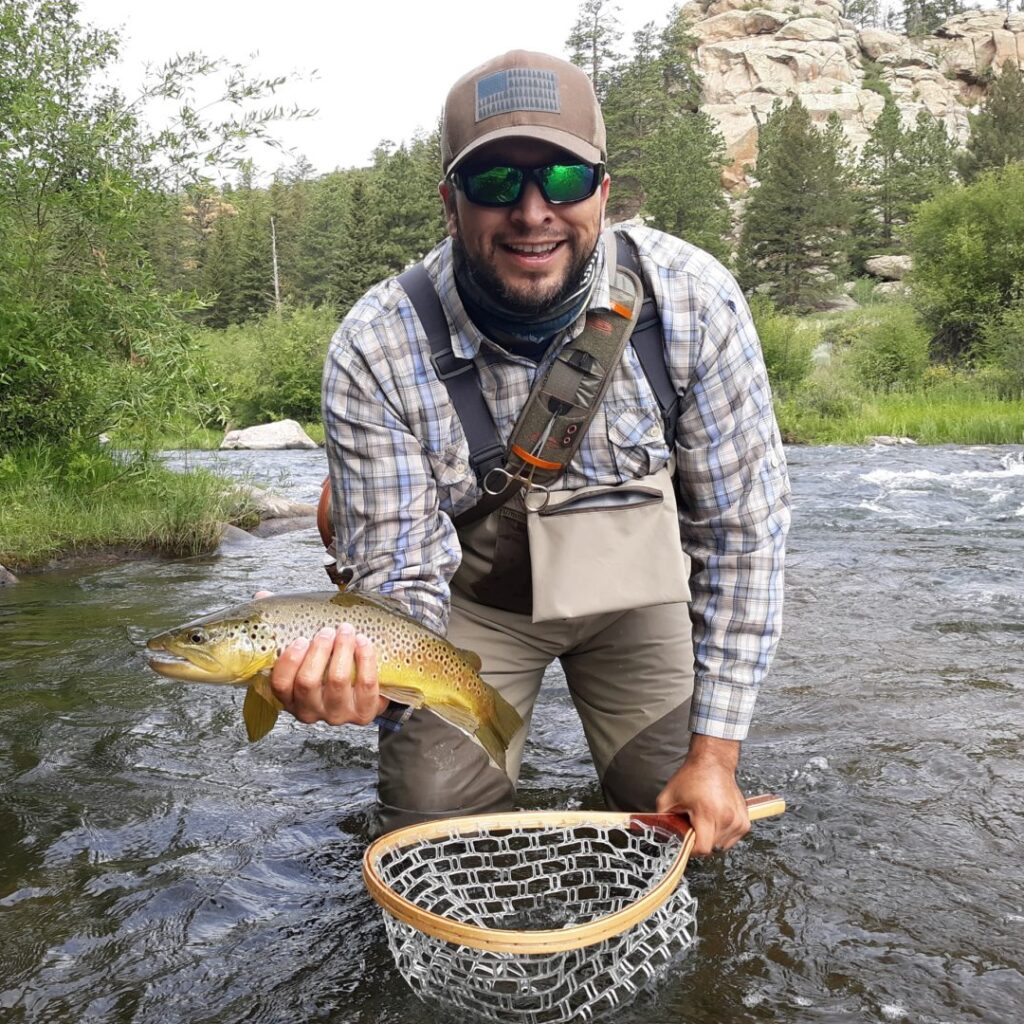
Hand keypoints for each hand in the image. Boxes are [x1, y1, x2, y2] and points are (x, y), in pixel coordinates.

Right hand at [268, 619, 387, 726]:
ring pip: (336, 681)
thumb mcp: (305, 650)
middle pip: (308, 682)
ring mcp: (338, 714)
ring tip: (346, 630)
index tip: (301, 639)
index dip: (288, 662)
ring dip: (342, 650)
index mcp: (290, 698)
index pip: (280, 685)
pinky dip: (365, 659)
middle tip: (328, 630)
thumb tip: (262, 596)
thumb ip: (284, 624)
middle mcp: (310, 711)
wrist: (364, 687)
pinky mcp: (364, 714)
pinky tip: (363, 641)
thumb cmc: (328, 665)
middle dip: (319, 651)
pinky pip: (365, 684)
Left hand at [655, 734, 749, 855]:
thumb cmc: (692, 777)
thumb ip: (662, 819)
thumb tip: (661, 836)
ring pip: (722, 846)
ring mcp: (738, 821)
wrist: (713, 762)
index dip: (690, 849)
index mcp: (707, 813)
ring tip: (705, 820)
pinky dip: (722, 834)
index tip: (685, 840)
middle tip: (693, 824)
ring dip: (711, 838)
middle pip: (711, 848)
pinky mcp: (744, 822)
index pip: (702, 848)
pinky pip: (731, 839)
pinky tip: (715, 820)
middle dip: (699, 840)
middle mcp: (726, 818)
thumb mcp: (668, 796)